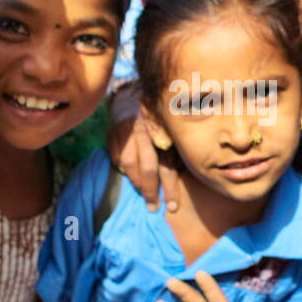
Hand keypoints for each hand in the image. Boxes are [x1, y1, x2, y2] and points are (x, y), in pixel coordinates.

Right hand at [108, 83, 179, 211]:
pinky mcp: (113, 131)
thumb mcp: (172, 129)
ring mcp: (127, 131)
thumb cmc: (159, 116)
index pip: (168, 165)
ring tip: (142, 194)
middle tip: (153, 207)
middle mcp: (146, 131)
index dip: (170, 188)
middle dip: (151, 191)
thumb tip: (188, 174)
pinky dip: (121, 168)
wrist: (135, 93)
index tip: (172, 208)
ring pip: (129, 164)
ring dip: (135, 183)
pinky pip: (116, 156)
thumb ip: (175, 149)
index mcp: (164, 131)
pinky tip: (128, 175)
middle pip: (148, 167)